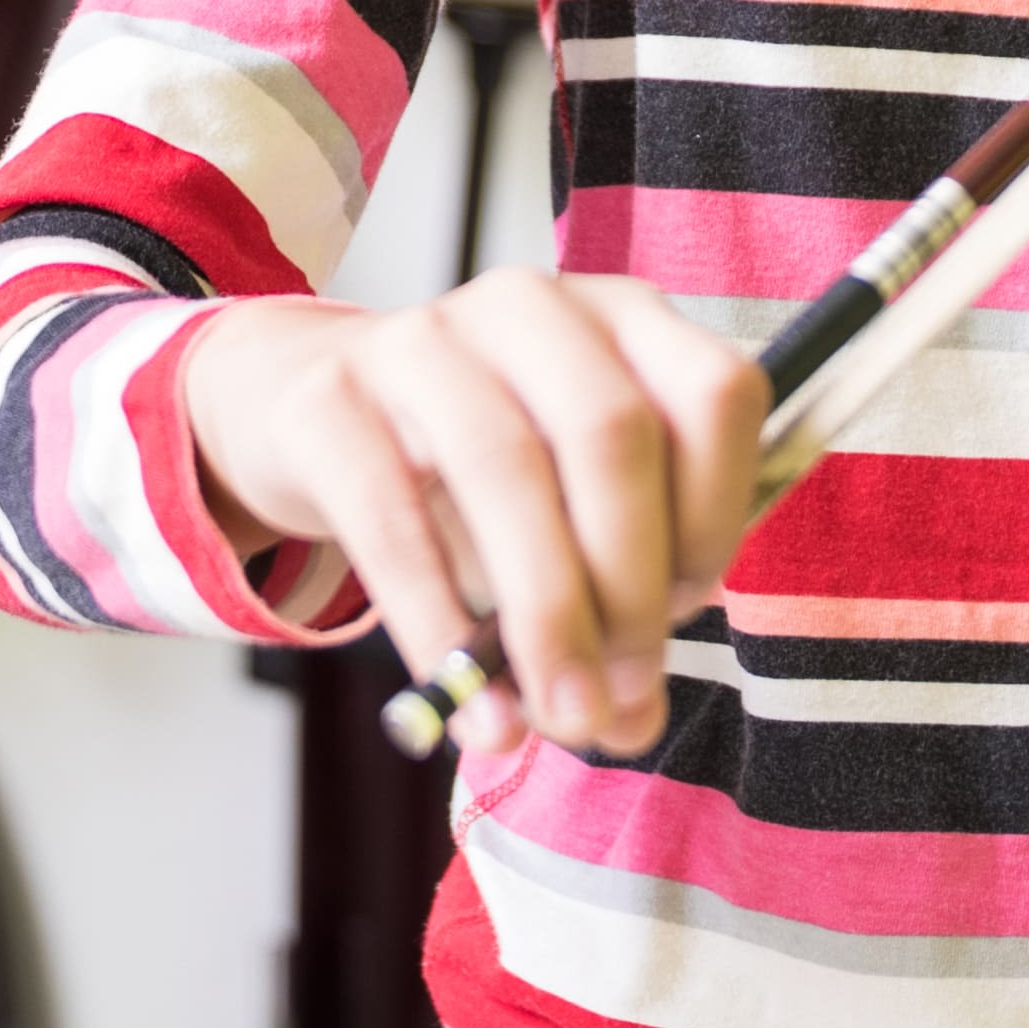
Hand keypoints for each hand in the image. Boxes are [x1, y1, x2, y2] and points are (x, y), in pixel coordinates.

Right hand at [180, 275, 765, 760]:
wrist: (311, 405)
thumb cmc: (475, 466)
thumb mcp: (567, 503)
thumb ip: (620, 597)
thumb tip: (631, 720)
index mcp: (621, 317)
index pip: (713, 393)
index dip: (717, 512)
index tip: (690, 605)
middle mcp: (528, 307)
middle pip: (610, 433)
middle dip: (630, 588)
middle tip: (622, 700)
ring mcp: (420, 339)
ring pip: (505, 468)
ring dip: (546, 616)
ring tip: (562, 716)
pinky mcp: (327, 398)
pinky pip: (392, 523)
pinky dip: (441, 630)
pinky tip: (472, 706)